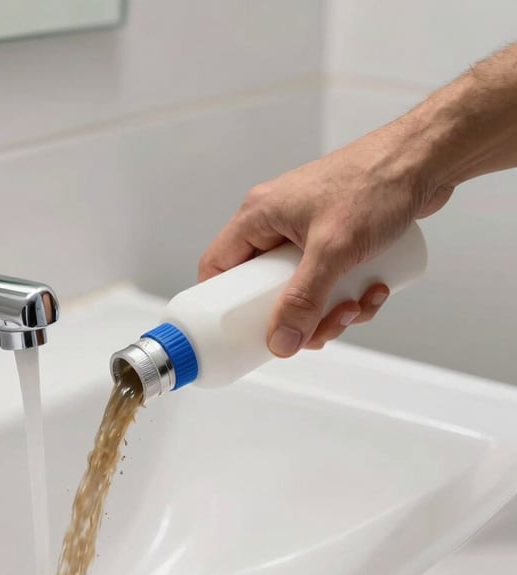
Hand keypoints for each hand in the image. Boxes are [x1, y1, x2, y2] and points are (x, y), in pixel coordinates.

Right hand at [198, 127, 453, 356]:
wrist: (427, 158)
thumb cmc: (377, 183)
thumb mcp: (334, 249)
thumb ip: (304, 299)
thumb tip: (281, 343)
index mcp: (258, 216)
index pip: (218, 266)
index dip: (223, 305)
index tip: (242, 333)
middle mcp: (276, 224)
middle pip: (263, 289)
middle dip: (296, 316)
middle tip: (321, 328)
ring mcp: (305, 232)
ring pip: (300, 290)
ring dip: (328, 311)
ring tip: (357, 305)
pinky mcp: (333, 238)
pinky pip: (327, 281)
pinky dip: (348, 295)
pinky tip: (373, 290)